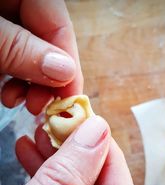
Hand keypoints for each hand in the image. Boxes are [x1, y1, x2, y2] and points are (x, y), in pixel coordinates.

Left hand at [0, 0, 82, 114]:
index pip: (58, 23)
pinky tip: (8, 93)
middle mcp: (14, 5)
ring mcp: (4, 23)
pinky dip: (13, 79)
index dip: (68, 62)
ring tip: (19, 102)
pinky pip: (12, 58)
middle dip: (46, 78)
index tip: (71, 97)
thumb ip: (20, 49)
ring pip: (29, 53)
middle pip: (46, 41)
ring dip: (29, 83)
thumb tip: (65, 71)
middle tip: (41, 106)